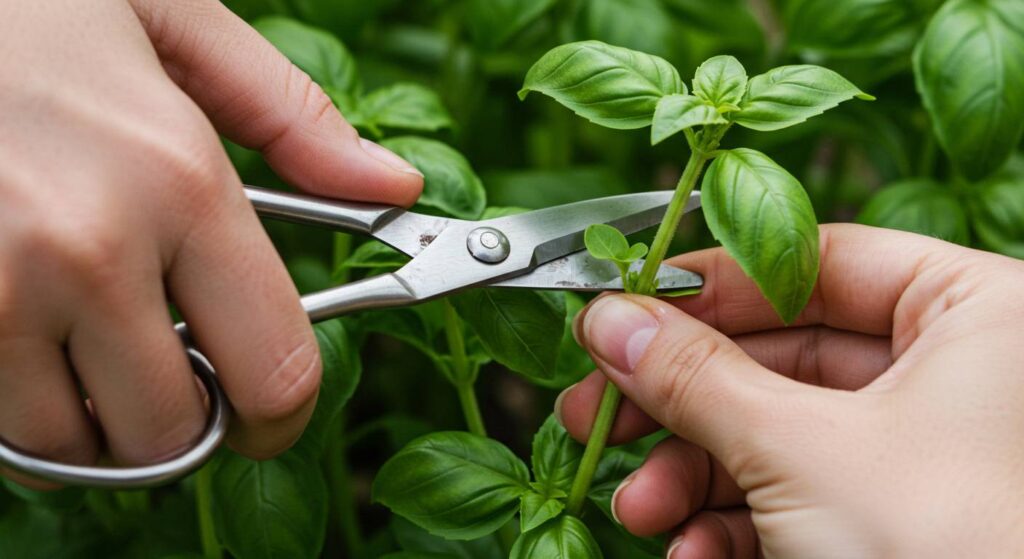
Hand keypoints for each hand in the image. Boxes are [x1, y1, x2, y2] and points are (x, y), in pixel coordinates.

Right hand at [0, 1, 420, 486]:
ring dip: (96, 419)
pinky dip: (20, 405)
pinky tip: (29, 334)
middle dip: (185, 419)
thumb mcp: (172, 18)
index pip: (275, 370)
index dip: (283, 417)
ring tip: (91, 346)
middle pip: (171, 431)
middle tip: (171, 372)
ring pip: (70, 444)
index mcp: (177, 178)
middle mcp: (86, 248)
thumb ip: (293, 117)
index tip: (269, 419)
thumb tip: (394, 185)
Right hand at [558, 225, 1023, 557]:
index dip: (708, 286)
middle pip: (779, 357)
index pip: (814, 263)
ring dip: (691, 474)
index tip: (628, 307)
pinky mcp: (890, 515)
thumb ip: (696, 377)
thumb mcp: (801, 451)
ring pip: (775, 434)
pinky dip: (731, 522)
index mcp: (973, 315)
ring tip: (640, 507)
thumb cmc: (955, 551)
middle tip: (598, 406)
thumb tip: (614, 320)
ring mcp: (922, 451)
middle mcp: (954, 374)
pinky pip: (795, 494)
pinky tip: (691, 551)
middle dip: (679, 401)